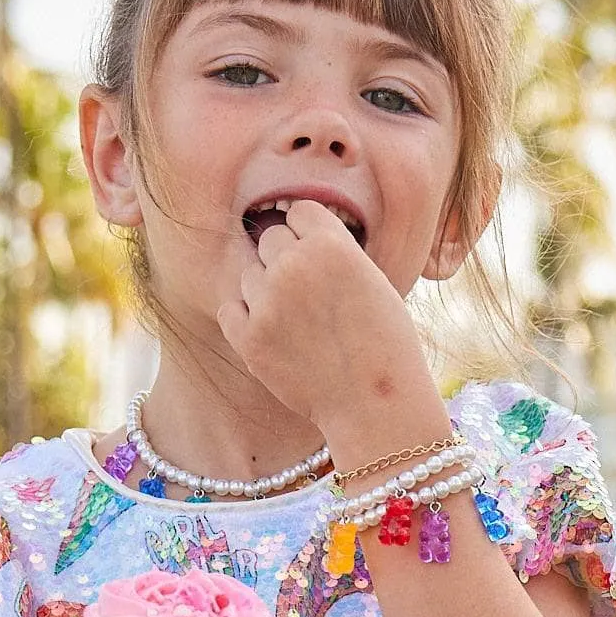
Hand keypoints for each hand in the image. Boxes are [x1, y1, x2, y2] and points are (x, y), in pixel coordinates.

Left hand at [217, 201, 449, 462]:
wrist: (375, 404)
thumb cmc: (384, 343)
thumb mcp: (372, 279)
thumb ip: (332, 250)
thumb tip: (294, 232)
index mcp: (331, 244)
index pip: (299, 212)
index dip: (309, 234)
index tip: (319, 260)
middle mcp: (294, 266)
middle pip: (270, 238)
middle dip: (285, 260)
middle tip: (309, 296)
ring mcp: (267, 303)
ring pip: (250, 274)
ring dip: (266, 291)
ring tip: (298, 323)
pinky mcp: (249, 338)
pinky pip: (230, 309)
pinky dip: (245, 320)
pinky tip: (273, 335)